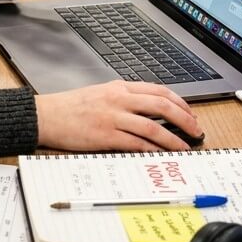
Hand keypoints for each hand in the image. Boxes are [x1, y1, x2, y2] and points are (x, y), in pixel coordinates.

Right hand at [35, 80, 201, 151]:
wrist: (46, 116)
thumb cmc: (70, 107)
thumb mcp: (100, 93)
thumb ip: (123, 98)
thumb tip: (147, 109)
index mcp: (119, 87)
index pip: (158, 90)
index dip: (179, 102)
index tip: (190, 113)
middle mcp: (119, 99)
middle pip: (161, 105)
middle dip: (184, 118)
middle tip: (195, 130)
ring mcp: (113, 117)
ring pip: (153, 126)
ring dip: (173, 138)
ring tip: (184, 147)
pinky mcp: (106, 135)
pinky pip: (137, 142)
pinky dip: (153, 149)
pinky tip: (161, 154)